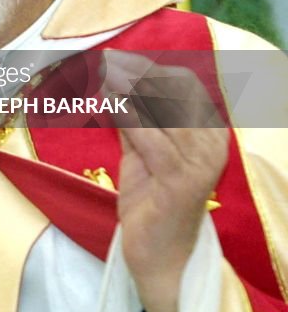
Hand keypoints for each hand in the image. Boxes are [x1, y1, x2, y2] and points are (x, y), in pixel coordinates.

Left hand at [101, 50, 229, 311]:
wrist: (158, 254)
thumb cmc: (151, 203)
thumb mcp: (142, 154)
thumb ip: (135, 122)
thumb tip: (114, 84)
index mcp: (208, 134)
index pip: (183, 85)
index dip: (149, 67)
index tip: (116, 56)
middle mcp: (211, 144)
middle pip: (172, 91)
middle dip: (134, 72)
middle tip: (102, 60)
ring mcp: (199, 162)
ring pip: (159, 109)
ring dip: (126, 87)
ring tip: (100, 72)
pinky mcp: (179, 180)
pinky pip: (148, 136)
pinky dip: (125, 113)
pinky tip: (108, 100)